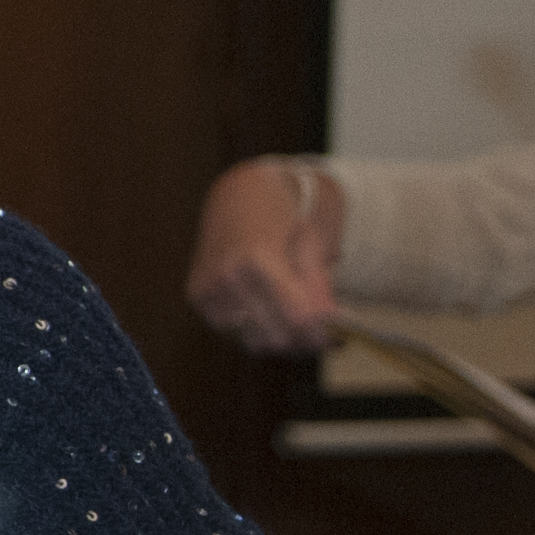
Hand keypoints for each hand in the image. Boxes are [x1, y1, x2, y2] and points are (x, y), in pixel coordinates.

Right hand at [187, 158, 343, 356]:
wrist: (240, 192)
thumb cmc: (282, 211)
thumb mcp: (313, 242)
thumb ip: (318, 287)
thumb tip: (329, 326)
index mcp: (257, 257)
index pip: (296, 317)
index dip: (319, 332)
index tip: (337, 337)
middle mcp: (225, 275)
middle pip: (275, 337)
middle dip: (301, 339)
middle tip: (321, 334)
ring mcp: (207, 288)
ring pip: (253, 342)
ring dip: (279, 338)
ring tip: (297, 323)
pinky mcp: (197, 296)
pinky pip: (233, 333)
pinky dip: (255, 330)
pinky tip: (268, 314)